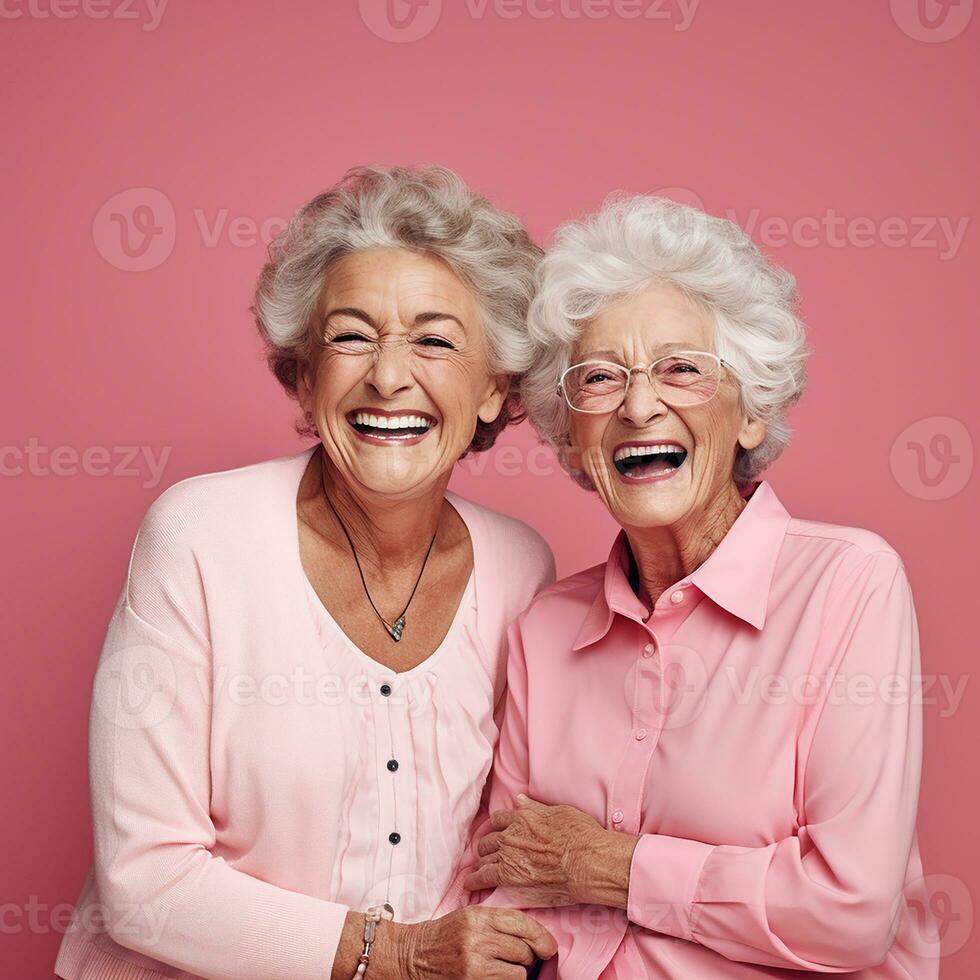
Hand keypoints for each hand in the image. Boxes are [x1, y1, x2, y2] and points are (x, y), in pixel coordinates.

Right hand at [393, 906, 557, 979]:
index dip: (541, 936)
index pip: (520, 923)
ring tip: (504, 969)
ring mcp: (473, 962)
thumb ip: (498, 923)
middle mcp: (476, 937)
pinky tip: (496, 976)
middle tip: (520, 958)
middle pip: (523, 950)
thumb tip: (535, 938)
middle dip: (527, 957)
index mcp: (478, 916)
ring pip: (518, 972)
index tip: (549, 946)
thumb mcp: (469, 918)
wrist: (414, 955)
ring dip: (517, 973)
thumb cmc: (445, 936)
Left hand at [461, 795, 638, 907]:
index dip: (497, 828)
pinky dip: (474, 880)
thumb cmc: (580, 835)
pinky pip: (482, 877)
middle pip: (489, 839)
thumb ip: (536, 808)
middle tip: (489, 854)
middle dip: (488, 846)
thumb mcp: (559, 813)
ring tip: (479, 870)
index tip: (496, 834)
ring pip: (484, 857)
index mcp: (522, 817)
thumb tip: (520, 799)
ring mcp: (507, 855)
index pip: (499, 820)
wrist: (586, 861)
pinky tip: (470, 883)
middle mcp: (510, 834)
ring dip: (482, 862)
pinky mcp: (508, 877)